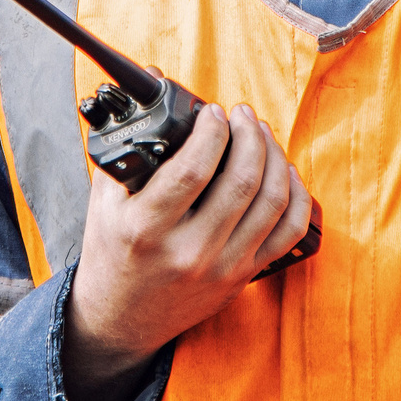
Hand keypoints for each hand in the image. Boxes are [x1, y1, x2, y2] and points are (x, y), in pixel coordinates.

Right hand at [62, 103, 311, 400]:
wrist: (121, 319)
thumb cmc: (113, 251)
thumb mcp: (105, 200)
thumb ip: (126, 145)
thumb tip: (152, 82)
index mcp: (147, 230)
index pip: (192, 171)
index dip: (211, 132)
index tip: (213, 112)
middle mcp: (188, 252)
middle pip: (241, 181)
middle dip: (249, 135)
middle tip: (242, 114)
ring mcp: (221, 268)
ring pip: (271, 202)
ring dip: (274, 156)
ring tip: (260, 134)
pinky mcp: (243, 277)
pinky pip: (289, 232)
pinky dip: (295, 195)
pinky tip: (283, 172)